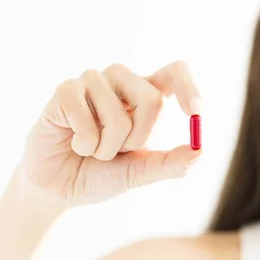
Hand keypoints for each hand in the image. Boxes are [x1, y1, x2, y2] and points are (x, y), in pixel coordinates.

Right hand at [16, 61, 202, 206]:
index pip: (175, 72)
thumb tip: (200, 150)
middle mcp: (122, 82)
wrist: (59, 188)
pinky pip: (85, 116)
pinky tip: (74, 143)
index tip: (195, 113)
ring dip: (106, 147)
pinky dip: (84, 142)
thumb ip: (170, 163)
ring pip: (118, 115)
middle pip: (152, 99)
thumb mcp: (140, 172)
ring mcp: (93, 82)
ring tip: (92, 149)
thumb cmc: (102, 174)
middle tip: (119, 151)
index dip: (189, 87)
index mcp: (146, 95)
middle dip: (138, 139)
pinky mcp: (65, 91)